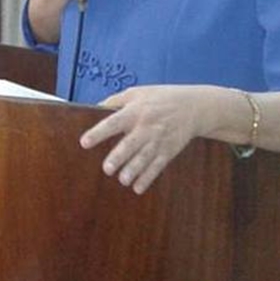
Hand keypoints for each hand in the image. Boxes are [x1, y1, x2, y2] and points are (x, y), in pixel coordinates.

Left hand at [79, 85, 217, 193]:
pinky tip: (138, 188)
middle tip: (107, 169)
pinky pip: (157, 167)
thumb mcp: (137, 92)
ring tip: (122, 180)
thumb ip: (115, 100)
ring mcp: (158, 141)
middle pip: (130, 144)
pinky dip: (148, 178)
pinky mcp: (168, 151)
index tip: (84, 142)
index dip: (98, 132)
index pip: (113, 122)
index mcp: (135, 112)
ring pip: (144, 158)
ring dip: (133, 171)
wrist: (195, 107)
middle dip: (119, 157)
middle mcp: (146, 127)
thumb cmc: (161, 97)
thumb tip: (95, 108)